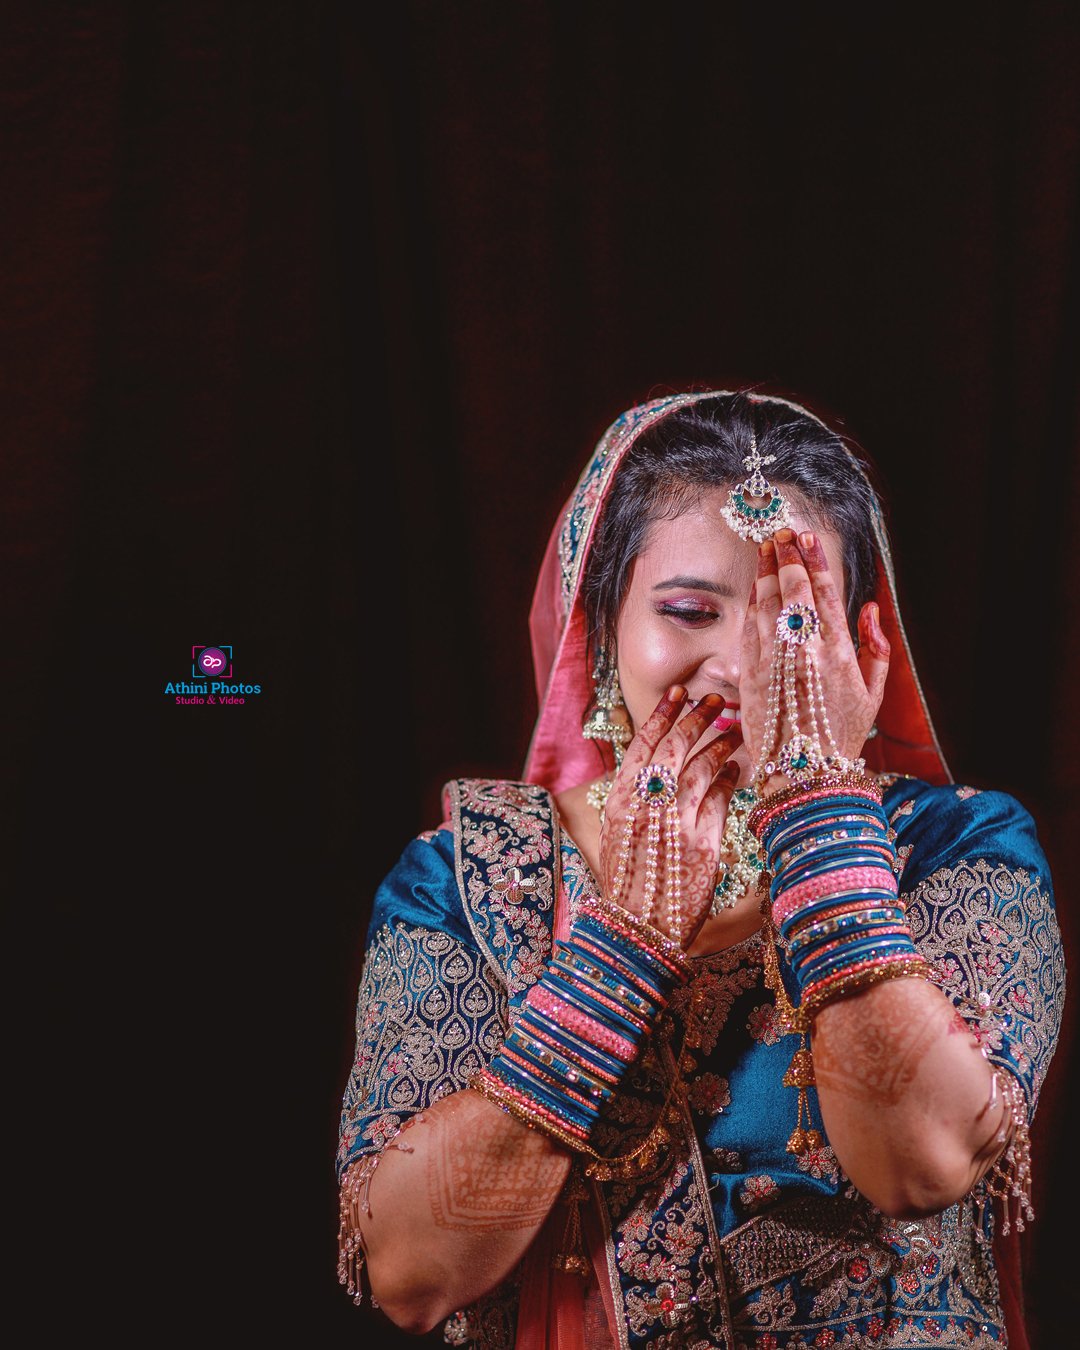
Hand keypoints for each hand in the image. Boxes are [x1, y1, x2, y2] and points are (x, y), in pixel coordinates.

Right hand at [598, 686, 741, 947]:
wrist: (637, 926)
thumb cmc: (626, 881)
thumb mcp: (617, 832)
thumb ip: (634, 798)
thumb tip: (653, 767)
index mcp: (621, 799)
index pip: (643, 743)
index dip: (663, 714)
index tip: (678, 693)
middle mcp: (647, 805)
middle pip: (676, 746)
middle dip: (696, 717)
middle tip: (715, 700)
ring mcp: (675, 822)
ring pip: (701, 768)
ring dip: (720, 744)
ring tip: (734, 730)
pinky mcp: (702, 842)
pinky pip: (719, 800)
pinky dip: (728, 781)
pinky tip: (736, 771)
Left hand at [740, 528, 889, 780]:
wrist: (804, 772)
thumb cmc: (841, 736)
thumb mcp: (873, 695)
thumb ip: (876, 647)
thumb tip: (870, 608)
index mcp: (838, 653)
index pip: (824, 594)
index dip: (814, 561)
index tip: (806, 537)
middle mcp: (804, 652)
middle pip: (793, 591)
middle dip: (786, 557)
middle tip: (780, 532)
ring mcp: (774, 662)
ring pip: (767, 605)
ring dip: (765, 572)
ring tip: (764, 548)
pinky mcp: (751, 674)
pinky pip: (750, 629)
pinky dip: (753, 604)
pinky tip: (755, 587)